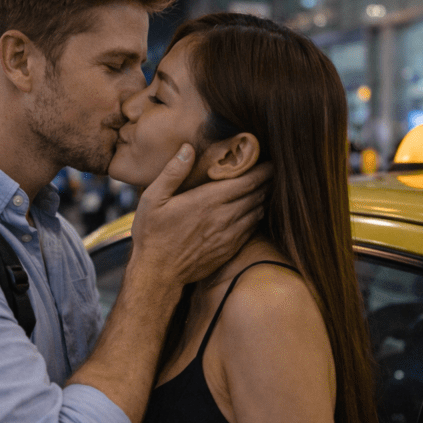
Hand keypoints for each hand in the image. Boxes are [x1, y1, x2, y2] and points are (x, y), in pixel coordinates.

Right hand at [130, 144, 269, 285]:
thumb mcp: (152, 199)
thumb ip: (173, 172)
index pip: (247, 181)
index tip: (268, 161)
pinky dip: (256, 217)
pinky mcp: (229, 250)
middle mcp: (224, 217)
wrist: (157, 273)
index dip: (262, 170)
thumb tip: (188, 149)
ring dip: (262, 199)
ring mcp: (229, 236)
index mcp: (208, 201)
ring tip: (263, 188)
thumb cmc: (152, 234)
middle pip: (257, 195)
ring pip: (257, 212)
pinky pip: (252, 230)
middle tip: (269, 171)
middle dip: (266, 181)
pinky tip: (252, 212)